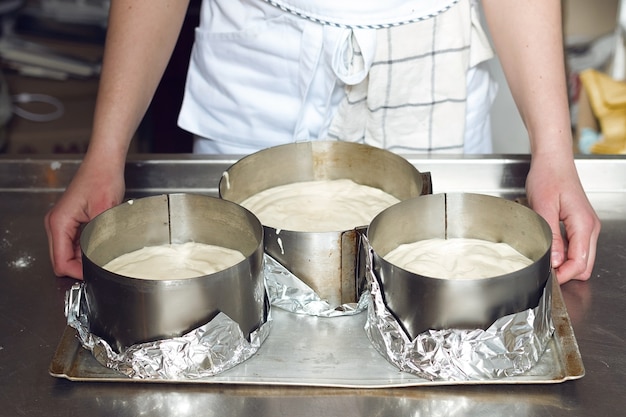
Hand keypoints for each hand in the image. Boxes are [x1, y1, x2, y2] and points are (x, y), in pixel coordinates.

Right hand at [44, 159, 124, 278]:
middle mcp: (56, 224)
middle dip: (80, 268)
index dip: (78, 273)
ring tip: (104, 257)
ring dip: (84, 259)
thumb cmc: (102, 179)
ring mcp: (62, 223)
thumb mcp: (105, 213)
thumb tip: (101, 260)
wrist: (104, 163)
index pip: (61, 262)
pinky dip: (86, 250)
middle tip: (101, 269)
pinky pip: (75, 244)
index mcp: (59, 223)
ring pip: (69, 254)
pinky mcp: (71, 221)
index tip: (95, 275)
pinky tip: (101, 247)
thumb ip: (100, 239)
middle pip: (61, 260)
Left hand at [525, 156, 600, 283]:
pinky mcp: (581, 224)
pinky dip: (567, 256)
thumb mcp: (544, 208)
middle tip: (544, 272)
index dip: (564, 275)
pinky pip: (578, 248)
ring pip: (583, 258)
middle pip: (585, 265)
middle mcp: (590, 228)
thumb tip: (556, 262)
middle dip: (567, 273)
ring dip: (566, 265)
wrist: (553, 161)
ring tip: (545, 262)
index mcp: (584, 225)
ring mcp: (588, 226)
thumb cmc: (547, 178)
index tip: (547, 278)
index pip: (580, 263)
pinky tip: (551, 251)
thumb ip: (552, 237)